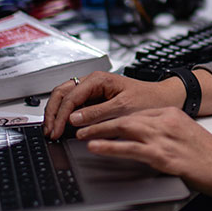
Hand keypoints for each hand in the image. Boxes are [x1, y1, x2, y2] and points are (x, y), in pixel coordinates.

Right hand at [42, 71, 183, 139]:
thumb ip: (97, 113)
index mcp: (98, 79)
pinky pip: (73, 103)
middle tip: (48, 131)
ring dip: (56, 113)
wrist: (163, 99)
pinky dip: (64, 114)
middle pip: (61, 93)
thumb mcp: (123, 108)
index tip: (56, 131)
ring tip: (51, 130)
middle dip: (52, 112)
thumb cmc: (147, 100)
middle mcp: (92, 81)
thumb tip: (74, 120)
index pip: (71, 96)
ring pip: (64, 97)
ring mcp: (91, 89)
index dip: (61, 116)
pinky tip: (62, 126)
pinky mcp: (93, 98)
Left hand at [75, 108, 211, 201]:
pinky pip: (130, 149)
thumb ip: (165, 131)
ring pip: (124, 129)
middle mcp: (166, 121)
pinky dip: (110, 147)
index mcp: (171, 114)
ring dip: (99, 130)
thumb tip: (143, 137)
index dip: (112, 115)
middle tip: (81, 122)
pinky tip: (96, 147)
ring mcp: (164, 137)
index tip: (98, 118)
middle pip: (125, 116)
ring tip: (81, 133)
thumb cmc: (209, 156)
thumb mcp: (186, 134)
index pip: (135, 111)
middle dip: (101, 120)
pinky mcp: (163, 156)